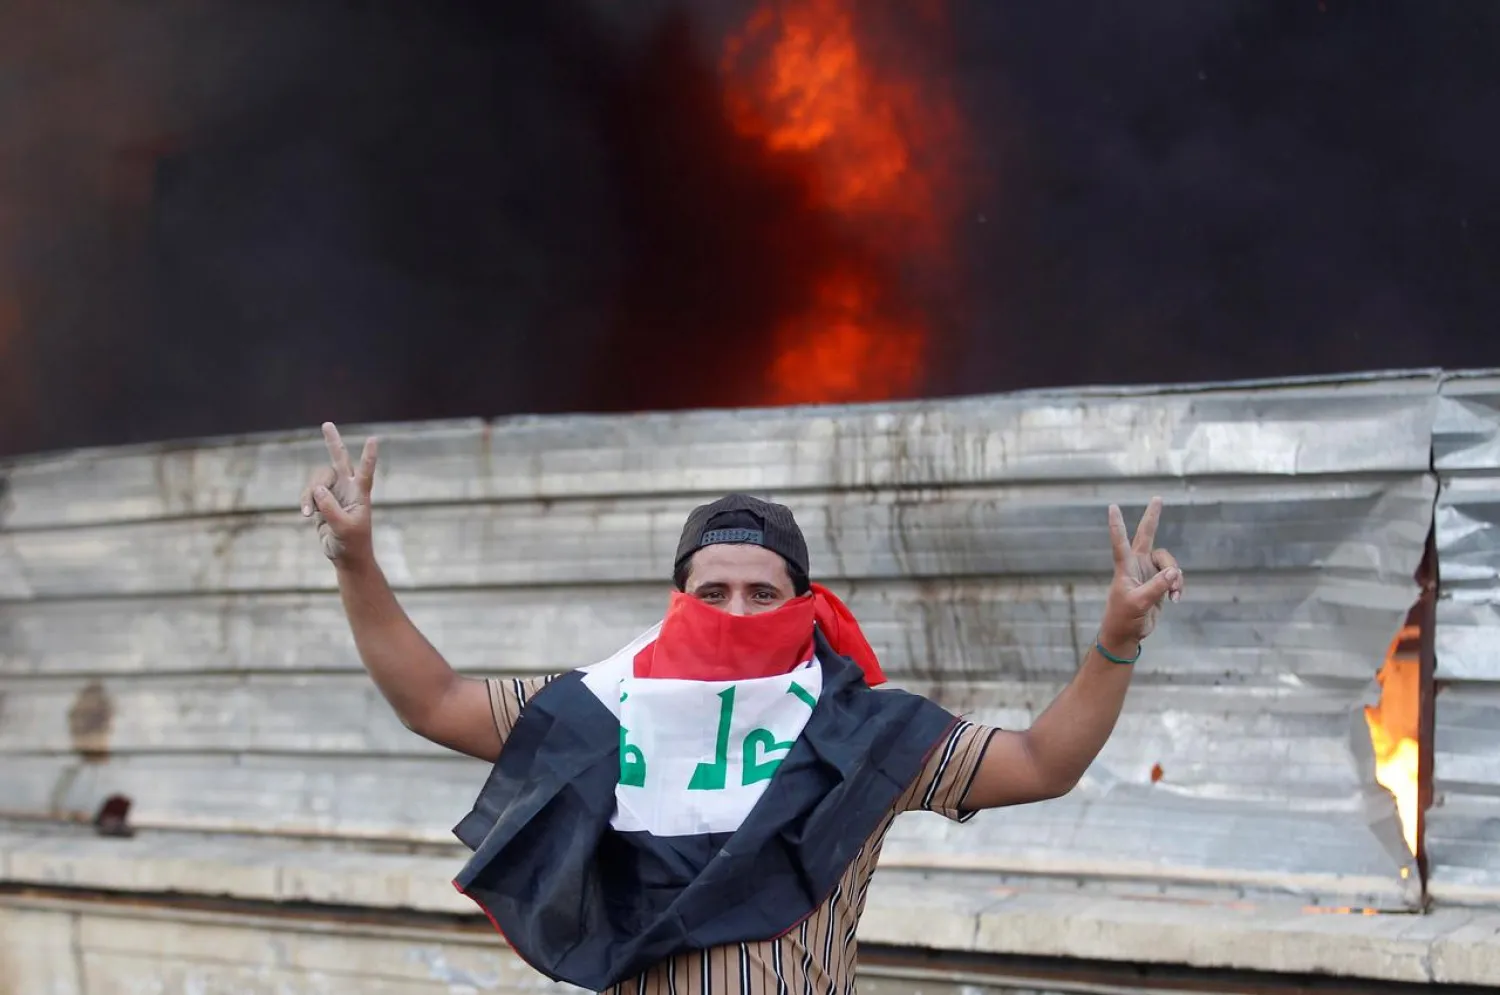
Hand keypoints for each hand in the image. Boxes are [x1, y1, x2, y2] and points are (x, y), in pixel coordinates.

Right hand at [299, 422, 378, 565]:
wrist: (346, 555)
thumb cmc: (352, 543)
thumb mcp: (343, 528)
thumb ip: (331, 508)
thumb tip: (318, 489)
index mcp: (360, 494)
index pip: (366, 472)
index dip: (368, 457)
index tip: (374, 439)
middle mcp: (348, 488)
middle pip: (339, 460)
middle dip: (332, 442)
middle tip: (326, 424)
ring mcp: (334, 493)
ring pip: (317, 480)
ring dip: (309, 494)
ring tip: (309, 513)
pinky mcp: (322, 501)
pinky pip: (308, 493)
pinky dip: (305, 501)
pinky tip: (306, 514)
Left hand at [1098, 496, 1182, 656]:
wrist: (1127, 633)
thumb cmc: (1124, 618)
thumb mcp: (1139, 603)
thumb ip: (1157, 586)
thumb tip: (1175, 571)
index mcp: (1125, 567)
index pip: (1120, 542)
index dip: (1117, 524)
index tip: (1112, 506)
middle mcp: (1137, 565)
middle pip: (1147, 535)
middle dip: (1153, 517)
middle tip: (1157, 497)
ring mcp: (1149, 572)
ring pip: (1170, 563)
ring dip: (1176, 577)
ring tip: (1175, 594)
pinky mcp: (1159, 583)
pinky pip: (1175, 577)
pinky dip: (1178, 586)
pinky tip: (1176, 599)